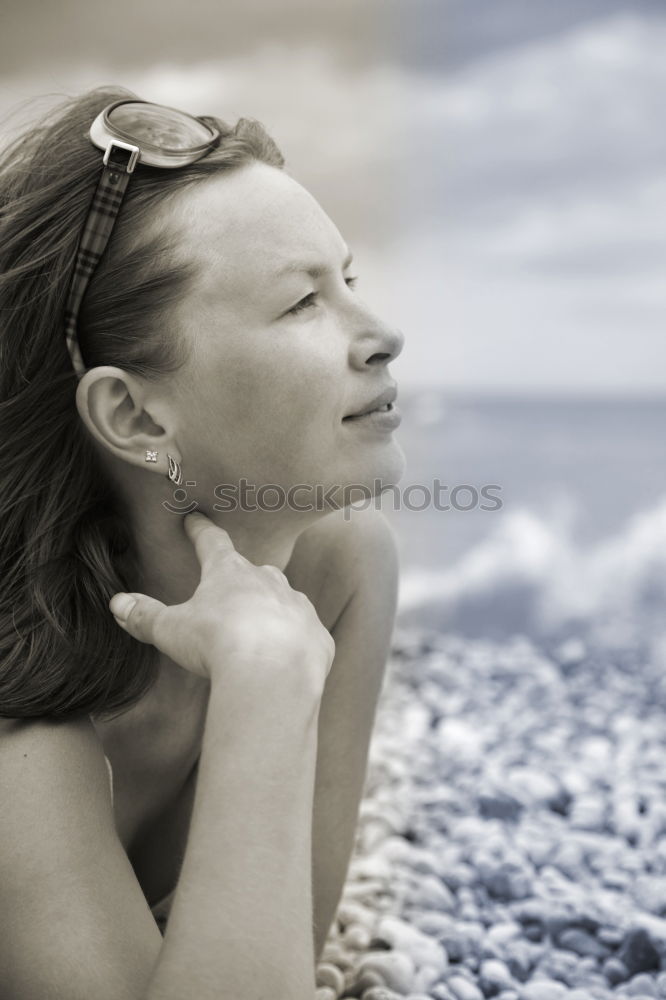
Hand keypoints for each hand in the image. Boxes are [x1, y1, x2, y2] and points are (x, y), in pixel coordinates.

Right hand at [108, 512, 334, 703]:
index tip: (196, 519)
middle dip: (244, 578)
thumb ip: (145, 616)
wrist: (272, 670)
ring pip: (285, 601)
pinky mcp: (317, 637)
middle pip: (254, 571)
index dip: (201, 531)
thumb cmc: (218, 642)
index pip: (212, 543)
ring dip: (273, 610)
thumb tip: (117, 604)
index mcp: (229, 572)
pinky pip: (306, 635)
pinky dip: (296, 642)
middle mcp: (268, 581)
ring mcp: (297, 607)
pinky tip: (286, 657)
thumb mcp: (171, 630)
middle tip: (233, 588)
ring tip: (260, 630)